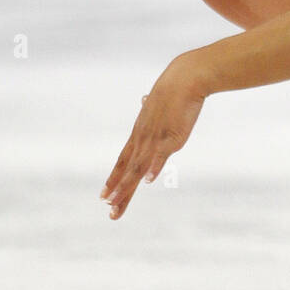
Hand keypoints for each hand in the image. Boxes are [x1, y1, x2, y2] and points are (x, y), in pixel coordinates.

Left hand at [101, 54, 208, 219]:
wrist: (185, 79)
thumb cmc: (173, 89)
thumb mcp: (157, 102)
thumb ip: (151, 108)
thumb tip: (144, 99)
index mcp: (140, 134)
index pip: (123, 161)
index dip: (114, 178)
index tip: (104, 196)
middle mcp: (143, 139)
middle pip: (128, 169)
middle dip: (118, 191)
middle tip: (109, 211)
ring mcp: (156, 138)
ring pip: (139, 167)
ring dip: (127, 187)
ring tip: (116, 204)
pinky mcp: (172, 136)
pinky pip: (161, 155)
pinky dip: (154, 168)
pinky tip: (149, 181)